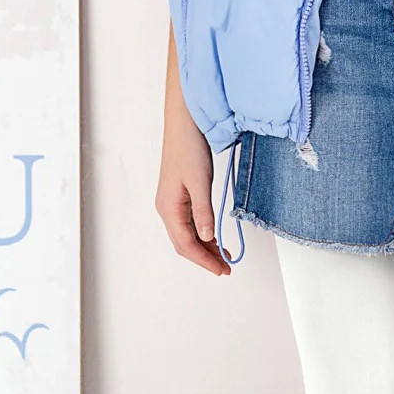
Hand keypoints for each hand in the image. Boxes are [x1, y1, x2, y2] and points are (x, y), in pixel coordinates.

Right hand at [156, 101, 232, 276]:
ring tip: (224, 256)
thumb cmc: (189, 149)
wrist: (184, 125)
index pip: (186, 244)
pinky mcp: (180, 196)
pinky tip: (215, 237)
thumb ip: (204, 212)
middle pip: (184, 244)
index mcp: (169, 208)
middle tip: (226, 267)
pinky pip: (190, 223)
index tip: (222, 269)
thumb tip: (207, 238)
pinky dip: (203, 233)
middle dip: (205, 258)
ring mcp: (172, 203)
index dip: (204, 260)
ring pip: (187, 235)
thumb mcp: (200, 182)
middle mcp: (167, 209)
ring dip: (205, 247)